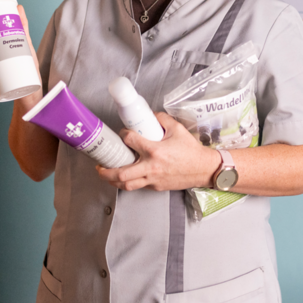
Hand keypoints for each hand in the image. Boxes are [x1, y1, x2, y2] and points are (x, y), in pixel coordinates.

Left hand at [97, 113, 218, 191]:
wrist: (203, 169)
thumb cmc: (191, 150)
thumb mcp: (178, 129)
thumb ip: (162, 119)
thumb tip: (150, 115)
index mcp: (155, 150)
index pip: (130, 141)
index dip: (123, 135)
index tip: (122, 134)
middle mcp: (151, 166)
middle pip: (121, 173)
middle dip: (106, 171)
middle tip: (99, 166)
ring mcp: (153, 179)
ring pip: (127, 185)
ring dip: (113, 181)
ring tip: (107, 175)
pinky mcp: (156, 186)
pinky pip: (138, 186)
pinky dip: (129, 182)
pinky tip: (126, 177)